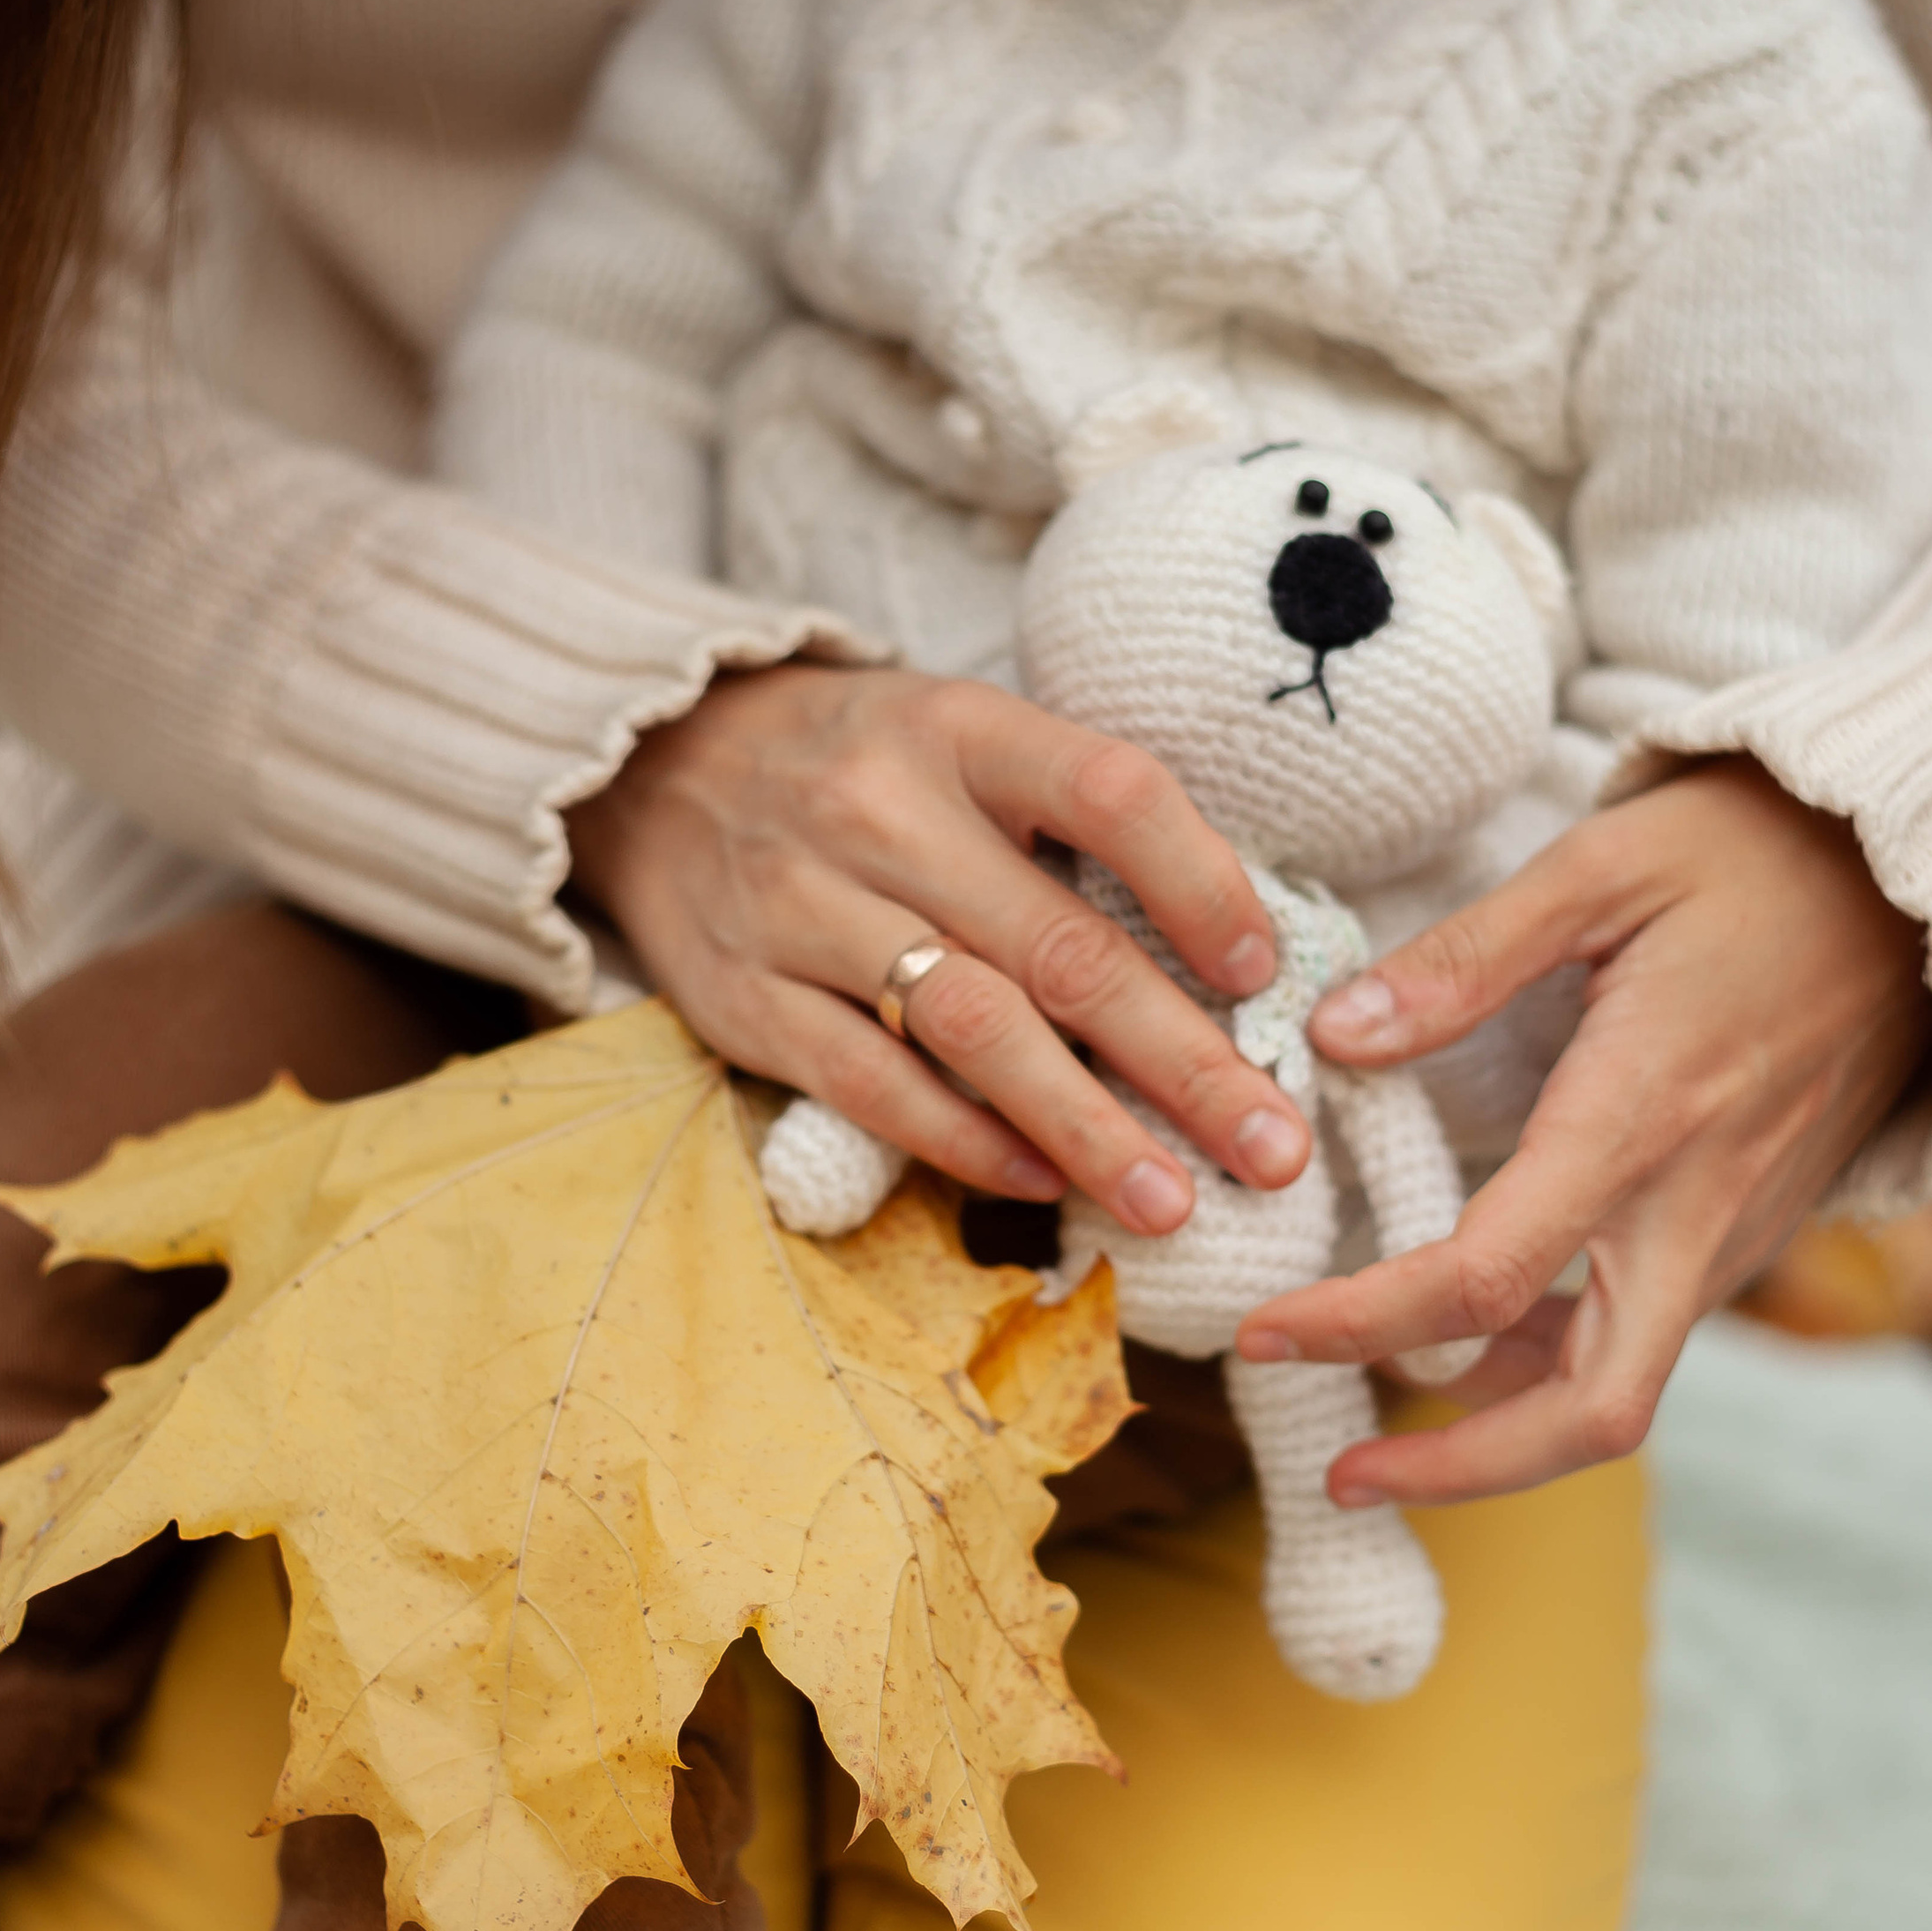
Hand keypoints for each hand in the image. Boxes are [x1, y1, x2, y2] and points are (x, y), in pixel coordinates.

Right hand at [566, 665, 1309, 1231]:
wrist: (655, 768)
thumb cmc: (860, 765)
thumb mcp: (962, 740)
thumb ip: (1070, 821)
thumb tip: (1227, 954)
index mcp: (959, 730)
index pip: (1109, 792)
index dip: (1202, 884)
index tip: (1266, 975)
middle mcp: (881, 812)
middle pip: (1059, 947)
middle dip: (1186, 1060)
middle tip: (1275, 1148)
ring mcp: (803, 908)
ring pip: (971, 1031)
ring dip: (1086, 1127)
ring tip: (1173, 1200)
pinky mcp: (745, 997)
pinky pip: (872, 1086)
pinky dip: (964, 1142)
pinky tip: (1042, 1180)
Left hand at [1236, 758, 1931, 1501]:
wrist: (1913, 881)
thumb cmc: (1752, 858)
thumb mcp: (1600, 868)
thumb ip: (1464, 959)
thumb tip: (1335, 1033)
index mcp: (1642, 1118)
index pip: (1486, 1280)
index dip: (1362, 1325)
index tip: (1265, 1335)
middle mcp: (1696, 1206)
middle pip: (1591, 1411)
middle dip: (1463, 1470)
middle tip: (1341, 1473)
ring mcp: (1734, 1229)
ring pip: (1623, 1387)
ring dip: (1505, 1425)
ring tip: (1382, 1414)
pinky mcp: (1747, 1227)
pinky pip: (1648, 1335)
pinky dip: (1557, 1367)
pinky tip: (1478, 1339)